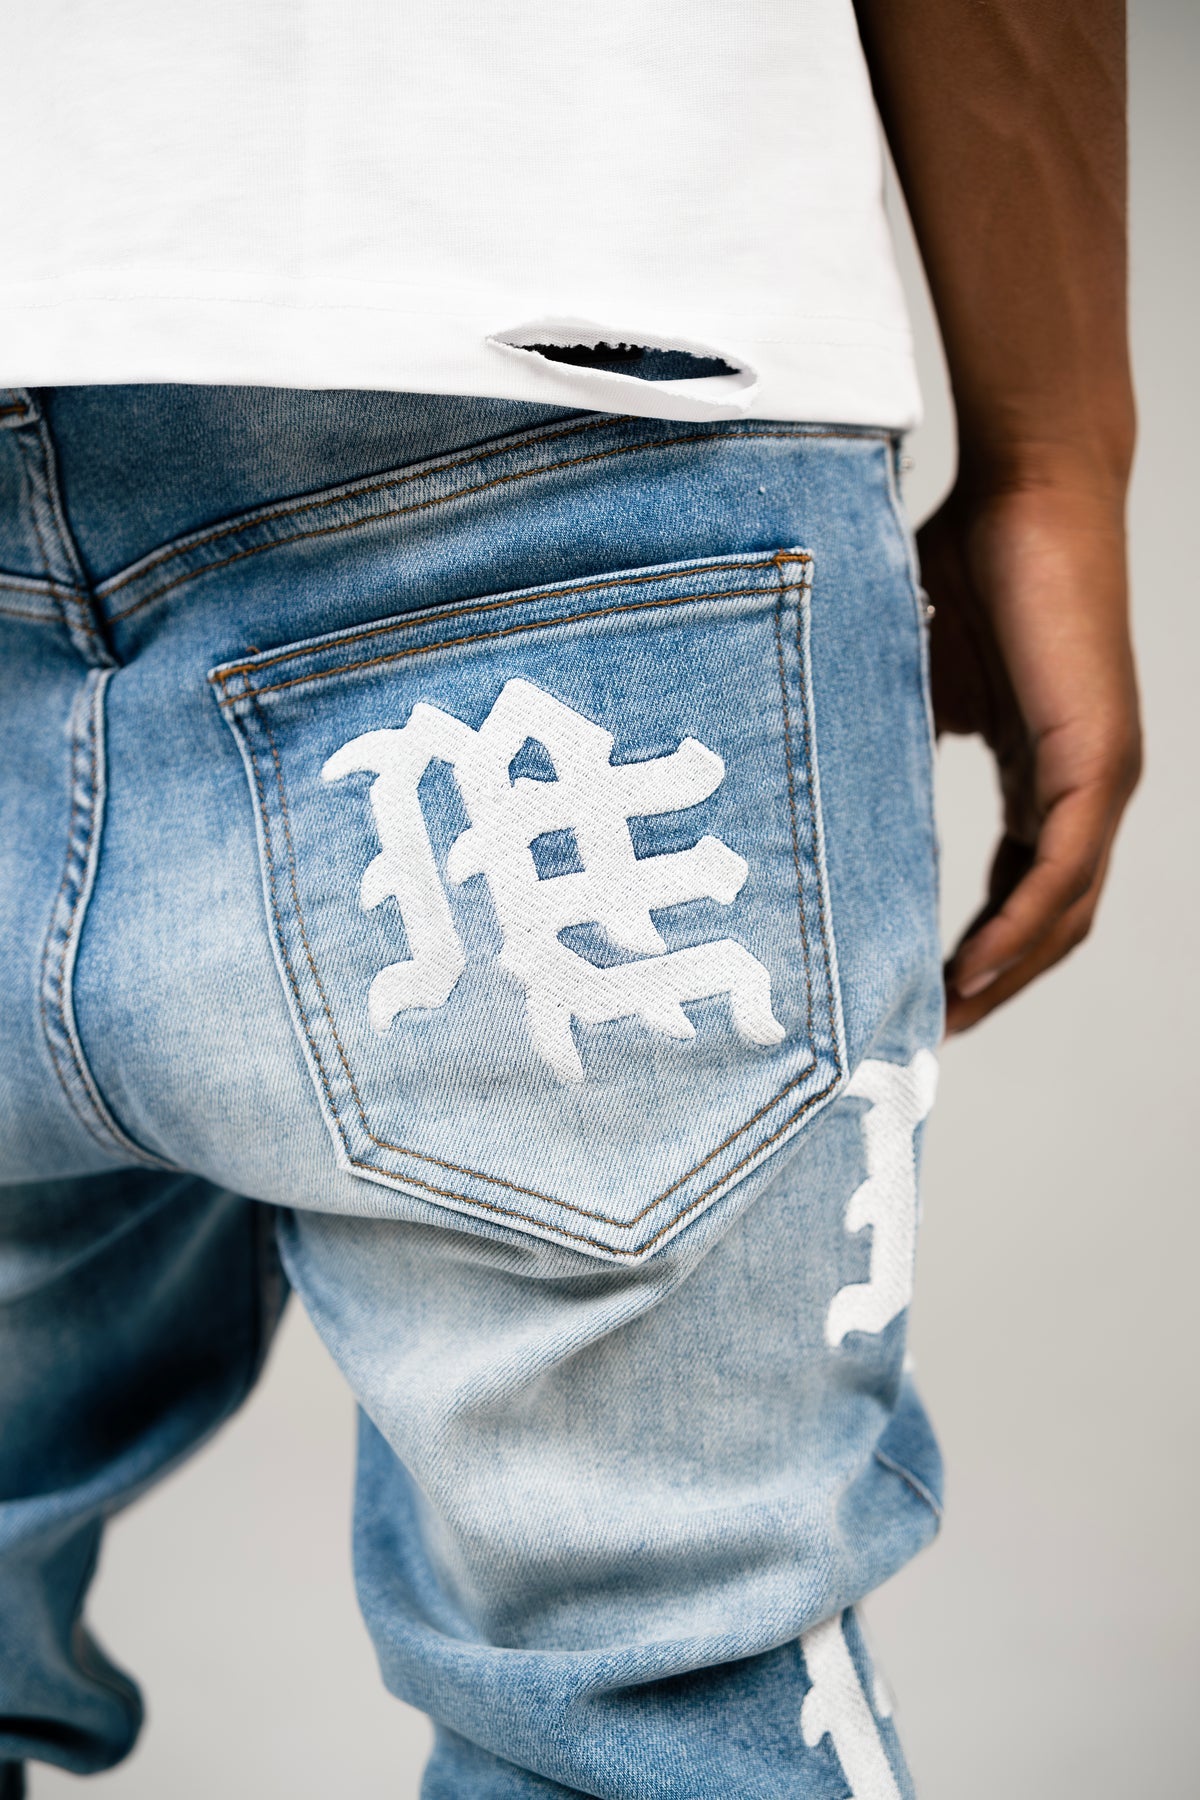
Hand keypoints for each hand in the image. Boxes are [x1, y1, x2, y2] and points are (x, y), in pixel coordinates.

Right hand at [920, 479, 1141, 1033]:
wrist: (1028, 487)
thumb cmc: (968, 567)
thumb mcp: (915, 686)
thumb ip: (895, 748)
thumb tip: (828, 796)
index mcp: (1049, 775)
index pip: (1027, 890)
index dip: (981, 951)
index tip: (922, 995)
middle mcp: (1086, 789)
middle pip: (1052, 922)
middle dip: (994, 987)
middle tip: (926, 1037)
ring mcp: (1101, 778)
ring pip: (1064, 911)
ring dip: (1007, 977)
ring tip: (943, 1025)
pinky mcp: (1099, 759)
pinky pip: (1062, 870)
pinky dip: (1020, 928)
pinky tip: (972, 971)